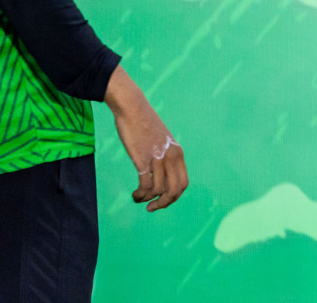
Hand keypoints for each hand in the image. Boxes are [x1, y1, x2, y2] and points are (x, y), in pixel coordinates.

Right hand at [105, 66, 188, 211]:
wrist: (132, 107)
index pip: (184, 183)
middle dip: (164, 203)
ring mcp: (158, 158)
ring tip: (138, 198)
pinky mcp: (143, 159)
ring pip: (159, 191)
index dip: (174, 197)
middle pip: (175, 191)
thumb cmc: (143, 124)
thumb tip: (160, 173)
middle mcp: (172, 156)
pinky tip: (134, 194)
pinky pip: (146, 186)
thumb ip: (164, 155)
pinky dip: (140, 195)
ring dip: (147, 200)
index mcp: (178, 153)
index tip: (162, 200)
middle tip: (151, 208)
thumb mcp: (161, 141)